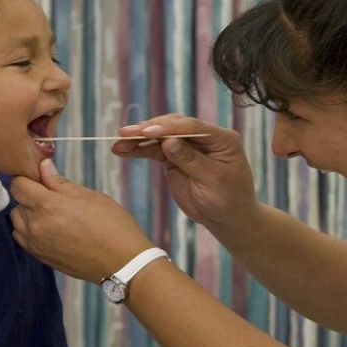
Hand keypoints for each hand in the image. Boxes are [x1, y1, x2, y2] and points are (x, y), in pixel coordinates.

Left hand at [10, 159, 154, 282]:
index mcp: (48, 206)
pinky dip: (31, 232)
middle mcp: (36, 226)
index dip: (28, 178)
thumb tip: (43, 167)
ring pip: (18, 223)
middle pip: (17, 204)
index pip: (19, 185)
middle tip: (54, 197)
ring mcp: (37, 245)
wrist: (122, 263)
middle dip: (30, 196)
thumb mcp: (90, 196)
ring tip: (53, 215)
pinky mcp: (42, 259)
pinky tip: (53, 229)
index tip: (42, 179)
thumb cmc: (112, 226)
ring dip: (28, 215)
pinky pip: (25, 240)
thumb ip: (60, 183)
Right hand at [111, 114, 260, 232]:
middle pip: (173, 127)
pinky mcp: (174, 158)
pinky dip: (139, 150)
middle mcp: (204, 137)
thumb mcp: (212, 180)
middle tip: (127, 133)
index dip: (170, 127)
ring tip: (118, 143)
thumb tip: (168, 141)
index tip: (149, 131)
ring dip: (139, 139)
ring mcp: (188, 146)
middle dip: (149, 129)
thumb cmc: (228, 200)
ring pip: (161, 137)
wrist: (227, 219)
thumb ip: (190, 160)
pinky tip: (122, 150)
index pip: (193, 127)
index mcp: (221, 138)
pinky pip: (155, 150)